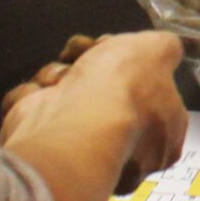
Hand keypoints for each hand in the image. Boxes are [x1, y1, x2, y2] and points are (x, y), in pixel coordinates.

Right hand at [0, 31, 187, 200]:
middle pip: (106, 94)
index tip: (122, 51)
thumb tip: (164, 50)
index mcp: (163, 139)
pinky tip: (46, 91)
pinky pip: (35, 111)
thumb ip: (166, 49)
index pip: (151, 98)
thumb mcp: (160, 49)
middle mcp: (126, 151)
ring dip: (60, 76)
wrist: (75, 120)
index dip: (134, 67)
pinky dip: (33, 96)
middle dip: (92, 67)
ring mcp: (82, 150)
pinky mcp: (44, 145)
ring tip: (64, 77)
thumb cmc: (124, 88)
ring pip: (67, 98)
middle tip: (89, 57)